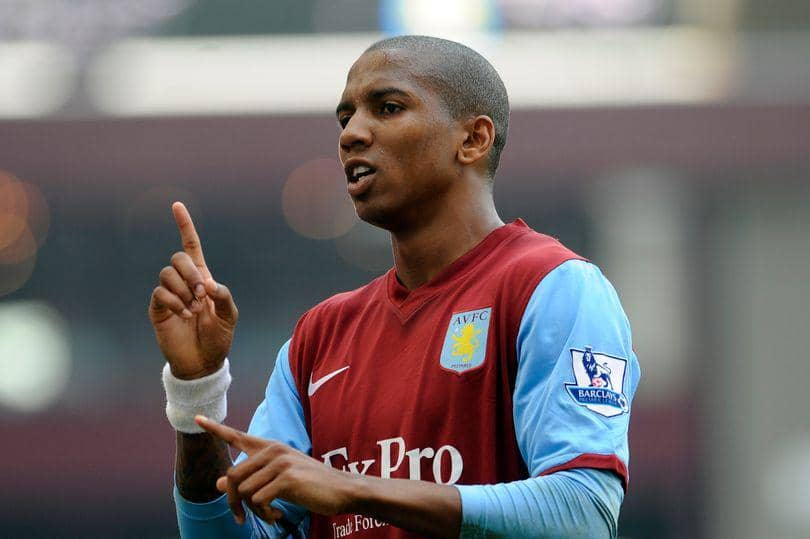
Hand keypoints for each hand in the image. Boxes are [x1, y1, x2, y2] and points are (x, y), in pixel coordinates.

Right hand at [149, 202, 237, 378]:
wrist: (203, 362)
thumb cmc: (218, 338)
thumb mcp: (230, 316)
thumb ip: (223, 295)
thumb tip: (205, 283)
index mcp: (202, 279)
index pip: (191, 247)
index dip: (185, 226)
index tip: (177, 205)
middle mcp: (183, 283)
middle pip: (177, 258)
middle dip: (190, 273)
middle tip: (202, 295)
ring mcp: (169, 295)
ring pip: (166, 274)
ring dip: (183, 290)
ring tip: (194, 309)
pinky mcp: (158, 309)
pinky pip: (160, 293)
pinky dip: (174, 302)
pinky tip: (185, 315)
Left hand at [195, 415, 358, 524]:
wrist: (341, 489)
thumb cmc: (309, 485)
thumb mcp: (278, 480)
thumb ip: (251, 478)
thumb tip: (219, 483)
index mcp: (270, 447)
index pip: (237, 436)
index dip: (216, 429)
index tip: (198, 419)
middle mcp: (273, 451)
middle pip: (234, 475)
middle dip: (233, 502)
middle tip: (241, 518)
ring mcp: (280, 463)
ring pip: (245, 492)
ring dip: (254, 511)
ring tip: (270, 514)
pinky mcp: (286, 478)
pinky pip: (259, 501)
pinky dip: (265, 515)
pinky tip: (278, 516)